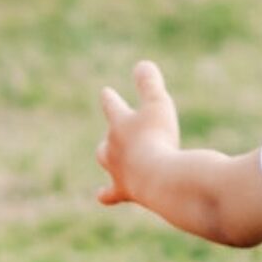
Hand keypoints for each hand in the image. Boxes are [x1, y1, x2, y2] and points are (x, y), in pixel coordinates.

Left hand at [96, 60, 180, 205]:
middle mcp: (113, 148)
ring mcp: (117, 171)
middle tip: (111, 134)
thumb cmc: (158, 138)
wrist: (158, 178)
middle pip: (106, 141)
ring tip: (110, 162)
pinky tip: (102, 196)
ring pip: (108, 164)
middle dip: (110, 136)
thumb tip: (142, 64)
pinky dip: (107, 194)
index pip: (112, 106)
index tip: (105, 92)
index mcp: (120, 124)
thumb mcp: (158, 104)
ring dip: (110, 161)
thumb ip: (150, 83)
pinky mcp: (125, 191)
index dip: (110, 98)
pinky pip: (111, 193)